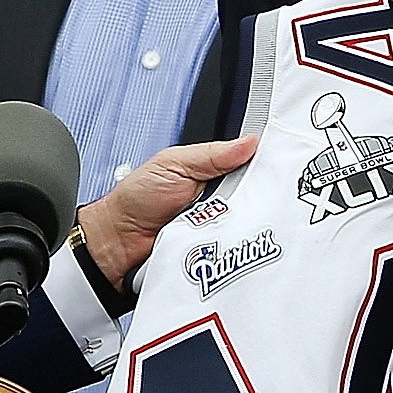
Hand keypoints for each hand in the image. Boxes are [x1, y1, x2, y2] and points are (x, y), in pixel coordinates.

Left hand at [77, 136, 258, 287]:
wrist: (119, 241)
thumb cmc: (138, 199)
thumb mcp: (174, 164)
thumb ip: (211, 154)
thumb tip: (247, 142)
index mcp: (213, 171)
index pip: (250, 165)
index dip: (262, 165)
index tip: (273, 166)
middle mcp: (222, 199)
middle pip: (256, 195)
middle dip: (254, 195)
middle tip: (241, 195)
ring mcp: (222, 225)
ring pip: (250, 222)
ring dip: (242, 221)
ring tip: (228, 218)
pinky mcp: (218, 249)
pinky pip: (236, 246)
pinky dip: (233, 243)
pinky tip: (228, 239)